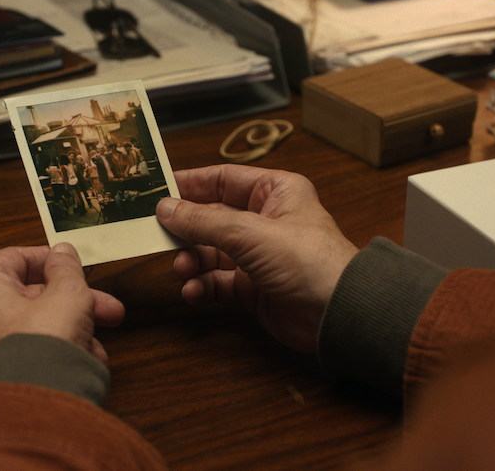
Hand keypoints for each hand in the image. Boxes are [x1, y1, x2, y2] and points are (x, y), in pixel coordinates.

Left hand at [0, 243, 125, 367]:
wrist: (35, 403)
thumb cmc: (41, 345)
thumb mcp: (68, 294)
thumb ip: (67, 269)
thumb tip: (62, 253)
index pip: (14, 258)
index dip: (49, 259)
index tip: (72, 265)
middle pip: (30, 295)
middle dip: (73, 299)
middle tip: (101, 302)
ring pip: (35, 325)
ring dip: (71, 327)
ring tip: (98, 338)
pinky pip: (31, 350)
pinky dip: (57, 350)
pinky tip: (85, 358)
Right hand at [156, 165, 357, 354]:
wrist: (337, 315)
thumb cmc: (308, 262)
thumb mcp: (249, 233)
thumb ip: (203, 221)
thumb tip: (166, 208)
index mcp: (275, 192)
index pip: (224, 179)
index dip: (190, 184)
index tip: (157, 192)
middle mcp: (266, 221)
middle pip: (211, 218)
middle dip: (186, 230)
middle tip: (158, 237)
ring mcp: (259, 256)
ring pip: (210, 252)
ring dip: (192, 261)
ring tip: (183, 270)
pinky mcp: (254, 289)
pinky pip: (218, 282)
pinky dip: (202, 286)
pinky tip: (193, 292)